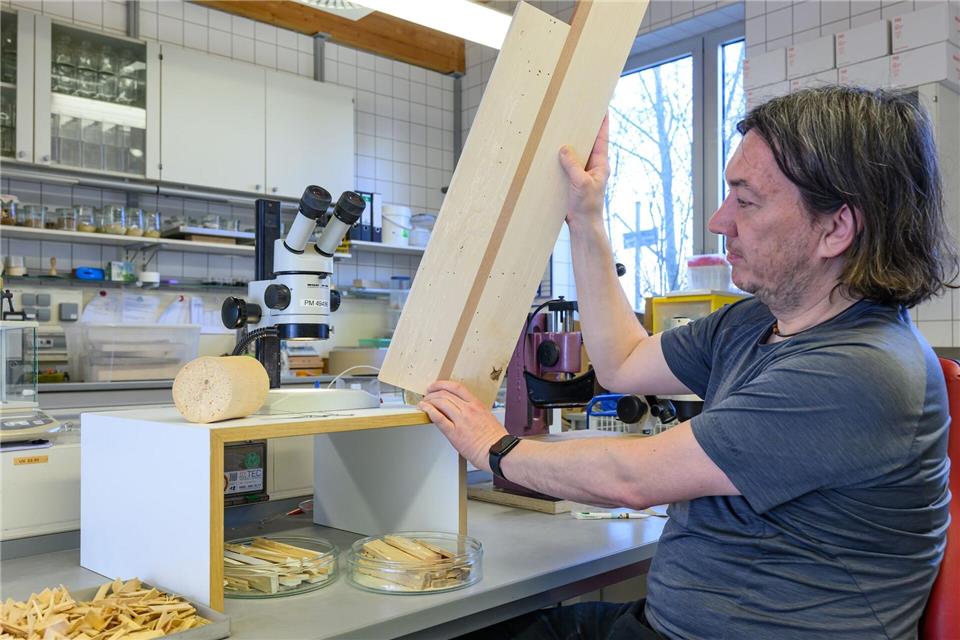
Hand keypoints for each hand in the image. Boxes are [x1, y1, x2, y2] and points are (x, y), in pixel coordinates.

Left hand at [418, 380, 507, 471]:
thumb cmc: (495, 439)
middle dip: (433, 393)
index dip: (442, 384)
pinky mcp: (455, 433)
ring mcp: (461, 420)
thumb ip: (474, 412)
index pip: (457, 387)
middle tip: (427, 396)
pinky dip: (429, 411)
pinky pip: (439, 418)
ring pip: (440, 402)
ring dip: (429, 401)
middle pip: (445, 394)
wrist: (499, 451)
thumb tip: (460, 410)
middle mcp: (468, 409)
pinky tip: (424, 409)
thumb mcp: (487, 417)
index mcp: (477, 404)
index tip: (435, 386)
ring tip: (423, 403)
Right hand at [559, 113, 609, 231]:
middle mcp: (592, 166)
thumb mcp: (581, 183)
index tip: (602, 107)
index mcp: (600, 163)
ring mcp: (582, 173)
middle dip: (583, 129)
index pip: (602, 138)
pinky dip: (560, 159)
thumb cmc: (587, 206)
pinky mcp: (572, 181)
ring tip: (561, 129)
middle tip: (577, 112)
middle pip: (588, 142)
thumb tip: (564, 148)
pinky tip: (551, 153)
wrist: (583, 225)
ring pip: (576, 153)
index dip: (603, 122)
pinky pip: (566, 165)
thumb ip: (573, 165)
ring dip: (569, 144)